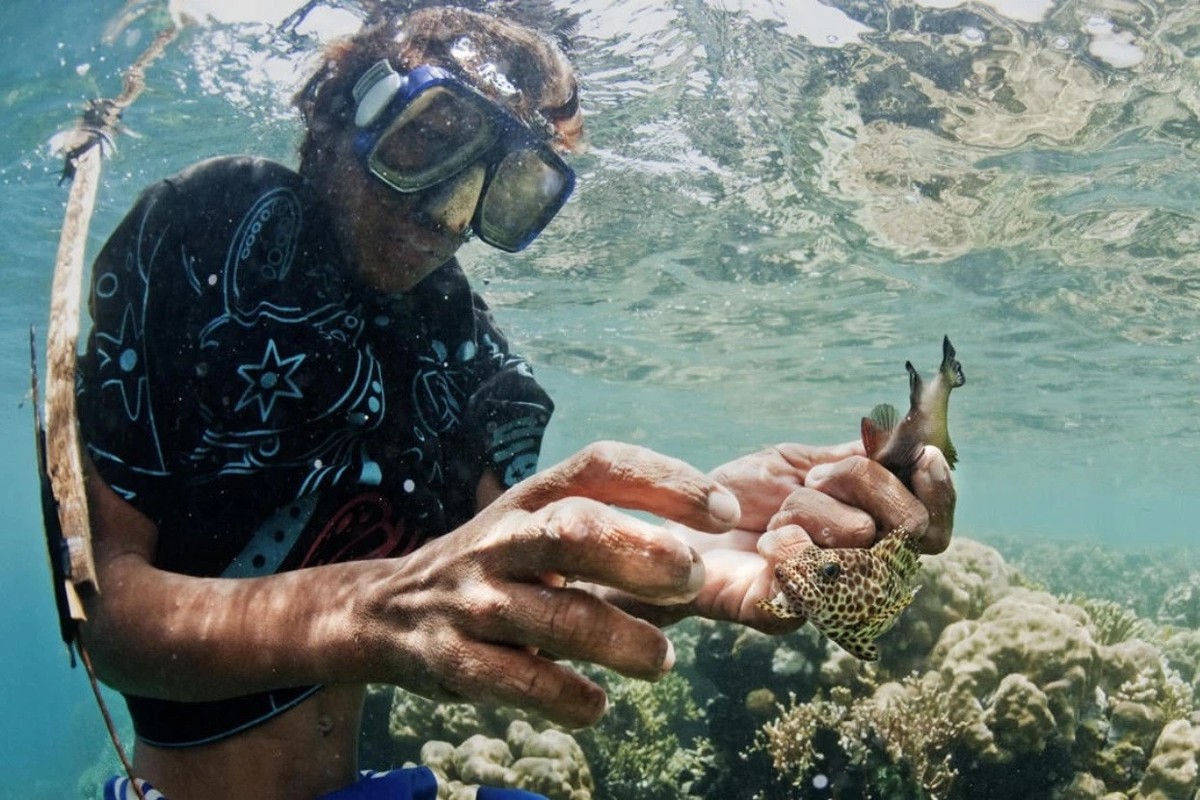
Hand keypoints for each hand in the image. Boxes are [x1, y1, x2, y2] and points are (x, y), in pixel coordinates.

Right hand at [353, 441, 741, 727]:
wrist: (387, 610)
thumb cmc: (497, 568)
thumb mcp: (542, 533)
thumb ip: (615, 543)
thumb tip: (710, 565)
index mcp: (533, 497)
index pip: (602, 466)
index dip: (665, 480)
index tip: (724, 511)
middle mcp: (503, 538)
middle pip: (574, 531)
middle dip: (641, 553)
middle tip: (694, 578)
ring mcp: (475, 599)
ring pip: (555, 617)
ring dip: (620, 641)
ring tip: (662, 661)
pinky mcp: (454, 659)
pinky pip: (519, 681)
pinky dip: (567, 698)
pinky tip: (598, 706)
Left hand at [633, 443, 955, 632]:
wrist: (678, 528)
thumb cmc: (740, 497)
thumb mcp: (801, 462)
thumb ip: (855, 456)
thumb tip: (910, 438)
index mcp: (872, 533)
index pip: (935, 524)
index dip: (941, 491)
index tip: (925, 455)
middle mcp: (862, 571)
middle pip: (909, 525)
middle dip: (864, 482)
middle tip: (814, 479)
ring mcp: (829, 597)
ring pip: (860, 538)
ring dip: (811, 508)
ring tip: (776, 514)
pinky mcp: (787, 615)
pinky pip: (812, 578)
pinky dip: (787, 544)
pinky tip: (767, 542)